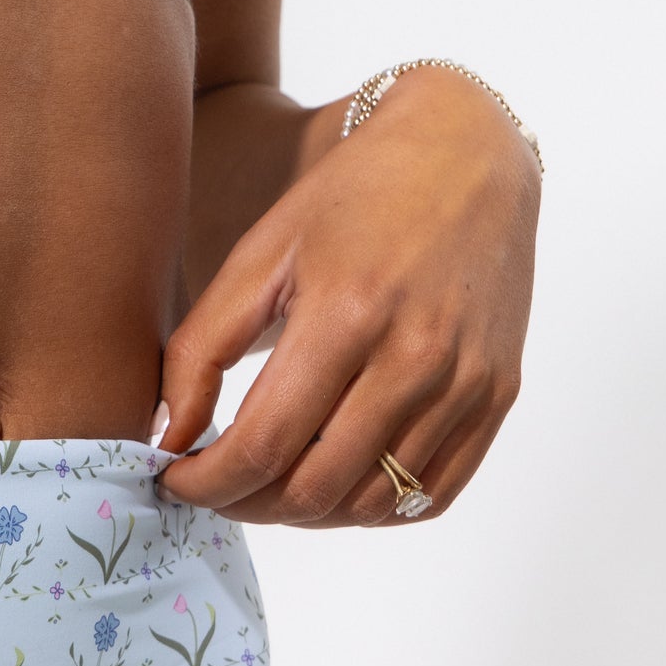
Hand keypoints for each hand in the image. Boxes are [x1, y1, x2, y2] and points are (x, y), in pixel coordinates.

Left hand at [156, 68, 539, 525]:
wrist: (465, 153)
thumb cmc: (350, 198)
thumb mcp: (259, 255)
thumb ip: (201, 348)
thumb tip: (169, 437)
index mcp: (346, 314)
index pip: (264, 445)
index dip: (206, 482)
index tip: (172, 480)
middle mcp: (416, 357)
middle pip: (315, 488)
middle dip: (246, 503)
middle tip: (213, 485)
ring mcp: (465, 383)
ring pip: (372, 504)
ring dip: (305, 512)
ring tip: (266, 482)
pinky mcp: (496, 395)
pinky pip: (432, 495)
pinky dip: (372, 508)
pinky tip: (332, 479)